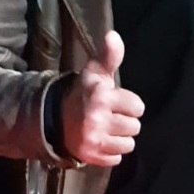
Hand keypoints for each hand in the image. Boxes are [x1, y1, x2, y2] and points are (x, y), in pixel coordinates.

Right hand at [61, 30, 144, 166]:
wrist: (55, 119)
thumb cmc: (83, 94)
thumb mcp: (96, 73)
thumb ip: (110, 56)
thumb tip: (113, 35)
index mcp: (101, 96)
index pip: (138, 107)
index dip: (129, 105)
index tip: (115, 102)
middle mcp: (97, 118)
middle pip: (135, 127)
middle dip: (125, 121)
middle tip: (110, 116)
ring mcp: (93, 139)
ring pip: (128, 144)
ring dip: (120, 138)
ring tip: (106, 129)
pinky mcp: (90, 156)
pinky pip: (116, 158)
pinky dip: (111, 152)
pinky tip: (100, 141)